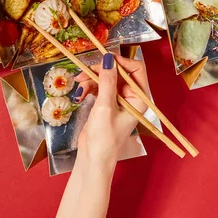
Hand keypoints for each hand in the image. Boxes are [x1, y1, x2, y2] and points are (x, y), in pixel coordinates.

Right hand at [73, 53, 149, 170]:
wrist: (93, 158)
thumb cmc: (104, 137)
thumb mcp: (105, 107)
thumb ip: (107, 81)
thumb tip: (108, 59)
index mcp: (138, 98)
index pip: (136, 70)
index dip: (121, 62)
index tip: (104, 59)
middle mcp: (131, 97)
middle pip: (118, 73)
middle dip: (101, 71)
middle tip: (85, 72)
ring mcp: (118, 100)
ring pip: (106, 79)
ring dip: (91, 79)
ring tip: (79, 85)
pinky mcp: (106, 104)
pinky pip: (99, 87)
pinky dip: (89, 87)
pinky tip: (80, 94)